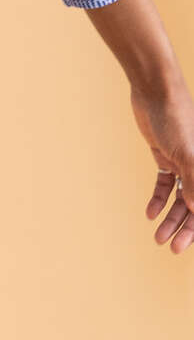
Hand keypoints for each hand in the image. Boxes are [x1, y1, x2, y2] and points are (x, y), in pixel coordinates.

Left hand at [128, 78, 193, 252]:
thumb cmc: (177, 117)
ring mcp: (185, 161)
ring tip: (157, 237)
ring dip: (170, 218)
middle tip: (172, 249)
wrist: (155, 90)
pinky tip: (150, 214)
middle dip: (185, 229)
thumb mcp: (187, 153)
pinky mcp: (167, 155)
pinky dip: (159, 199)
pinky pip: (165, 183)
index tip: (189, 245)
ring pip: (180, 198)